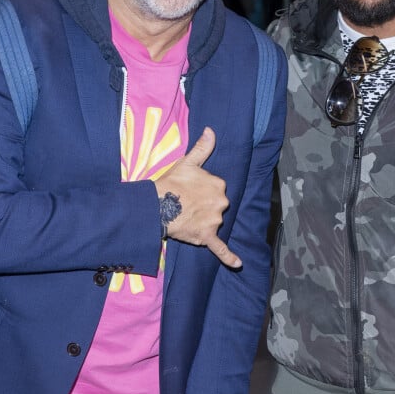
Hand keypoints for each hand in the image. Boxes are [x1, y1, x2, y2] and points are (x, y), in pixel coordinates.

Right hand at [155, 127, 240, 268]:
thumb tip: (211, 130)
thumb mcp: (187, 162)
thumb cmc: (171, 183)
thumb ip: (202, 148)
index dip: (202, 191)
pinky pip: (220, 248)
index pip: (216, 189)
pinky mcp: (207, 236)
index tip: (190, 191)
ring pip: (214, 223)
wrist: (157, 205)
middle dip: (204, 207)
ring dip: (204, 222)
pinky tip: (237, 263)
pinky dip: (229, 257)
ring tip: (186, 218)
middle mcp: (221, 202)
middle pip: (217, 207)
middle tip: (186, 205)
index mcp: (219, 184)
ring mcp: (215, 221)